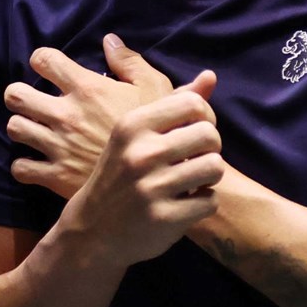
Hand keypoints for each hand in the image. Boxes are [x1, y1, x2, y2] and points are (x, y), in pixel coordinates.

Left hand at [8, 35, 185, 199]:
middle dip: (20, 95)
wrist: (159, 179)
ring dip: (22, 128)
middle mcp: (66, 114)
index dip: (42, 61)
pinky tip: (36, 163)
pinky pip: (20, 167)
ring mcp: (58, 146)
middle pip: (15, 94)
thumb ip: (130, 62)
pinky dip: (24, 166)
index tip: (48, 68)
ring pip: (15, 128)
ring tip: (35, 131)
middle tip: (33, 102)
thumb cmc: (161, 132)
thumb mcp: (155, 88)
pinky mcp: (56, 176)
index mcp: (87, 88)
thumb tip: (109, 40)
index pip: (44, 60)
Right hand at [58, 77, 223, 268]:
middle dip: (210, 148)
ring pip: (215, 167)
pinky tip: (185, 204)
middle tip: (196, 159)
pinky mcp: (163, 218)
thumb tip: (210, 76)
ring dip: (209, 177)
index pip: (193, 104)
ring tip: (193, 181)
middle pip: (209, 135)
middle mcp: (140, 154)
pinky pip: (209, 201)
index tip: (194, 133)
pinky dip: (203, 204)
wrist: (92, 230)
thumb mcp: (134, 134)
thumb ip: (173, 104)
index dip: (204, 118)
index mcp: (132, 126)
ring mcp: (151, 187)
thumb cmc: (119, 175)